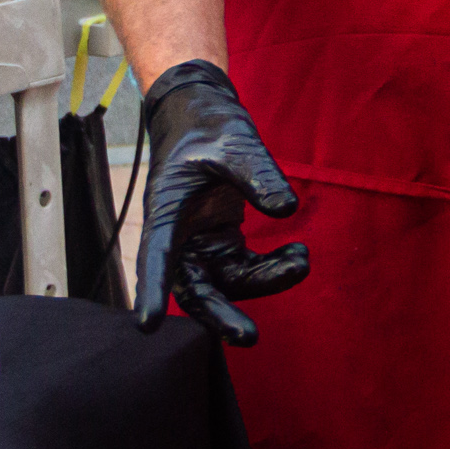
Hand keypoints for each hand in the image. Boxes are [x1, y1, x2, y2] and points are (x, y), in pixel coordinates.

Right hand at [136, 60, 307, 344]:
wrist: (204, 111)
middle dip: (220, 315)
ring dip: (264, 282)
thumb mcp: (235, 142)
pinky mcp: (220, 241)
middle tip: (249, 336)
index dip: (151, 290)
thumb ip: (258, 174)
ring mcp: (200, 242)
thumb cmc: (209, 124)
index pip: (154, 255)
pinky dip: (271, 269)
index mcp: (166, 209)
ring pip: (227, 282)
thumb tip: (286, 208)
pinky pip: (245, 269)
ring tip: (302, 260)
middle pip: (193, 288)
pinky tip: (298, 254)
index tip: (148, 325)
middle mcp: (178, 235)